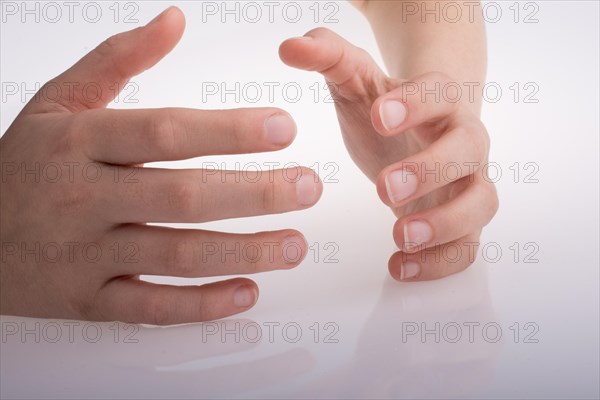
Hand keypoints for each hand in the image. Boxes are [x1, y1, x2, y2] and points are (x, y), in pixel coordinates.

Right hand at [0, 7, 321, 324]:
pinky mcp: (88, 299)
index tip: (283, 128)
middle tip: (307, 188)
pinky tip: (246, 292)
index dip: (229, 131)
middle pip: (184, 196)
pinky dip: (201, 305)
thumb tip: (173, 21)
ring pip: (176, 255)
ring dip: (243, 252)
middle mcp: (86, 197)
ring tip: (295, 245)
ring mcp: (87, 254)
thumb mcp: (57, 102)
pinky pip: (151, 307)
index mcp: (81, 141)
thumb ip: (116, 59)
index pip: (166, 133)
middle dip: (255, 194)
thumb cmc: (24, 166)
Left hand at [280, 28, 497, 280]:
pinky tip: (400, 266)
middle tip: (383, 188)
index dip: (415, 104)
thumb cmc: (385, 114)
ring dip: (445, 223)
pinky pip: (468, 246)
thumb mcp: (354, 84)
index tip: (379, 116)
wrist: (416, 140)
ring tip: (399, 236)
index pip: (439, 94)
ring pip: (482, 203)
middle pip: (468, 150)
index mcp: (439, 101)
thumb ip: (327, 59)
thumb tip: (290, 46)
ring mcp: (468, 184)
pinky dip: (441, 261)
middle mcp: (463, 141)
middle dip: (430, 170)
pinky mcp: (462, 223)